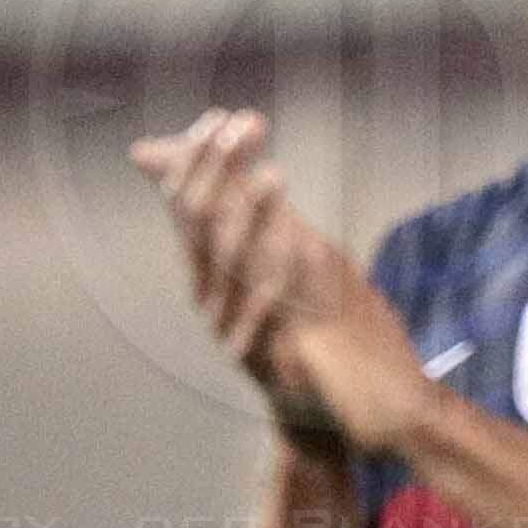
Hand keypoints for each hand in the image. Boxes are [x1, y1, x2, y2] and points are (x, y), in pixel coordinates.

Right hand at [132, 112, 421, 454]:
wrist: (336, 411)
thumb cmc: (310, 328)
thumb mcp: (285, 262)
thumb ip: (258, 216)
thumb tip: (238, 163)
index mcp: (211, 269)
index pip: (191, 203)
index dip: (200, 158)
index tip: (222, 117)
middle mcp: (212, 296)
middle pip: (201, 224)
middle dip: (218, 171)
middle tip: (242, 125)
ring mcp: (235, 329)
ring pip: (233, 266)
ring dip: (253, 216)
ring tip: (274, 172)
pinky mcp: (269, 361)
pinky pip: (269, 316)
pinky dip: (281, 279)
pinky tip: (300, 246)